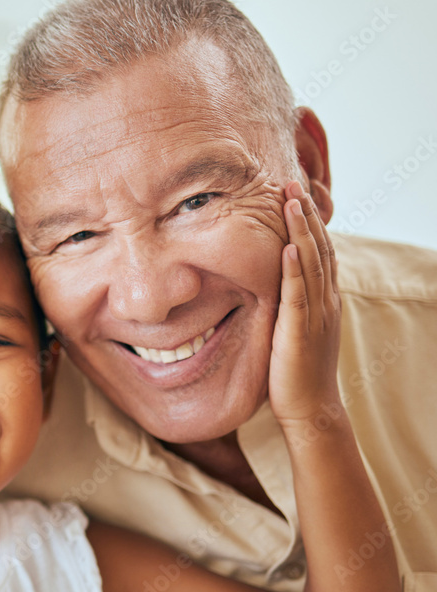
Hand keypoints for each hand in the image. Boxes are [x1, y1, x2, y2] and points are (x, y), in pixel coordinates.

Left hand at [268, 181, 342, 430]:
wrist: (309, 408)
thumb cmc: (295, 370)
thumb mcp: (292, 327)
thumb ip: (286, 303)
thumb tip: (267, 281)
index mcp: (323, 298)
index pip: (319, 250)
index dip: (309, 221)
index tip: (296, 194)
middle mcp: (324, 300)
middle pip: (318, 248)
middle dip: (306, 215)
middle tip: (291, 183)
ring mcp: (315, 314)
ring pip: (311, 264)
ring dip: (301, 230)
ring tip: (291, 200)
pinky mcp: (300, 330)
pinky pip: (298, 294)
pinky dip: (295, 269)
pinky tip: (287, 247)